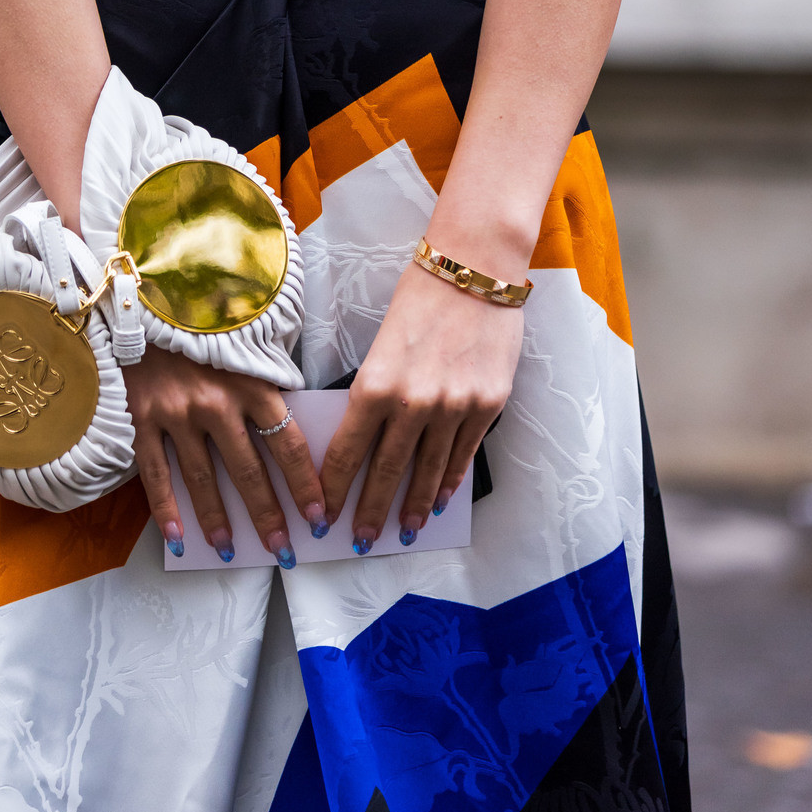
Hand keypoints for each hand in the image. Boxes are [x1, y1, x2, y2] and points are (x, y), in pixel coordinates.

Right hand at [123, 344, 326, 566]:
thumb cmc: (200, 331)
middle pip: (248, 471)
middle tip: (282, 549)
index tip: (317, 517)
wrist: (141, 305)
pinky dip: (166, 509)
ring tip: (229, 551)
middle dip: (268, 515)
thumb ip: (268, 383)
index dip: (305, 485)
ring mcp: (176, 413)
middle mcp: (215, 402)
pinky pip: (156, 474)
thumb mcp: (244, 347)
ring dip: (218, 520)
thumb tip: (296, 426)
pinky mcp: (141, 420)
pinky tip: (177, 537)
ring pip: (202, 479)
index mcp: (250, 383)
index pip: (287, 443)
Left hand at [320, 260, 523, 550]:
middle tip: (361, 540)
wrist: (474, 271)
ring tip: (404, 532)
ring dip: (413, 507)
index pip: (347, 451)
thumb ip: (374, 393)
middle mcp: (414, 403)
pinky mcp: (487, 406)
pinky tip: (439, 500)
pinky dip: (448, 481)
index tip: (325, 517)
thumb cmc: (419, 298)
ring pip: (427, 472)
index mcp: (376, 384)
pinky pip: (462, 455)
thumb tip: (363, 438)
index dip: (334, 489)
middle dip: (371, 510)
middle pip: (386, 471)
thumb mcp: (381, 345)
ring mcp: (454, 408)